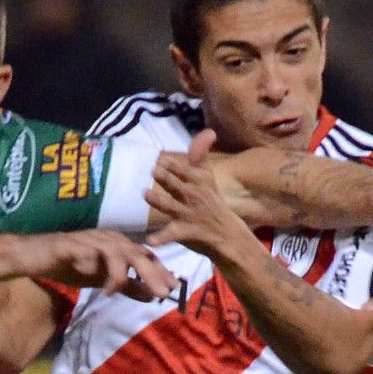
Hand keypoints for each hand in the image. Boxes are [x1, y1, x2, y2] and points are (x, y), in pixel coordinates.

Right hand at [22, 230, 174, 301]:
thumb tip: (152, 297)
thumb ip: (127, 286)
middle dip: (155, 273)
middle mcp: (108, 239)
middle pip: (139, 253)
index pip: (144, 255)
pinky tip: (109, 291)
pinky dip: (108, 273)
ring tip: (143, 293)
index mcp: (116, 245)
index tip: (173, 288)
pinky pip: (96, 257)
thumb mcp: (101, 280)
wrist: (33, 256)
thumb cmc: (66, 265)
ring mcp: (92, 240)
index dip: (160, 270)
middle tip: (166, 293)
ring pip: (123, 253)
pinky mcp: (76, 246)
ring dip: (134, 274)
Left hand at [145, 129, 256, 258]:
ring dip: (159, 201)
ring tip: (146, 194)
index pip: (186, 171)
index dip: (174, 166)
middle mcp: (194, 196)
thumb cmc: (210, 200)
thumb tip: (209, 132)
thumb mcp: (207, 176)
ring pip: (171, 206)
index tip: (161, 160)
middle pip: (178, 186)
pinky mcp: (185, 231)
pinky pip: (170, 235)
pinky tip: (149, 241)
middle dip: (168, 179)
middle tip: (154, 170)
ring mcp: (189, 214)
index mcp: (199, 181)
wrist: (227, 232)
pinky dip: (160, 239)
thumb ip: (200, 156)